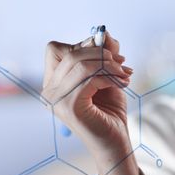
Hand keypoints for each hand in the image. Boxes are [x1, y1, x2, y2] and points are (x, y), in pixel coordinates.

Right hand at [41, 31, 133, 155]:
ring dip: (109, 65)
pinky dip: (109, 77)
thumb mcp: (108, 74)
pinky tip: (122, 84)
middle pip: (70, 54)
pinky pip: (89, 79)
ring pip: (80, 65)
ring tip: (125, 74)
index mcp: (53, 82)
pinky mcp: (68, 107)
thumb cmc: (110, 110)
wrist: (116, 141)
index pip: (56, 49)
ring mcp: (56, 100)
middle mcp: (49, 91)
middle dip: (101, 54)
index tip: (107, 54)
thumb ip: (104, 53)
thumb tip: (104, 33)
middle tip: (122, 62)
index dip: (82, 45)